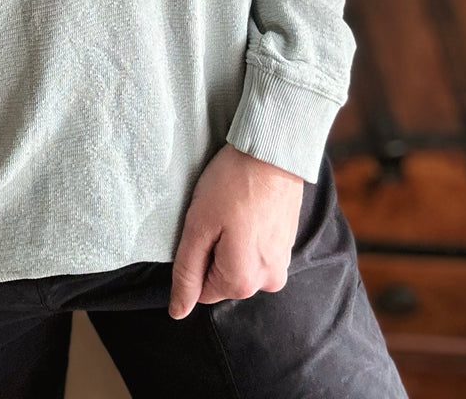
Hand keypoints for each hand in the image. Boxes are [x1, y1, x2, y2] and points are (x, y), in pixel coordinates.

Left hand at [168, 142, 303, 316]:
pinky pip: (258, 250)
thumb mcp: (198, 226)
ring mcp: (282, 263)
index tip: (204, 225)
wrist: (274, 152)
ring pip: (240, 263)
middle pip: (223, 277)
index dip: (195, 255)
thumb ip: (187, 273)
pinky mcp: (288, 244)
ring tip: (234, 208)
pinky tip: (247, 207)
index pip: (201, 289)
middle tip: (218, 214)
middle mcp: (267, 282)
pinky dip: (249, 233)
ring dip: (232, 241)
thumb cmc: (232, 184)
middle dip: (214, 249)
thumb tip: (177, 312)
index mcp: (242, 283)